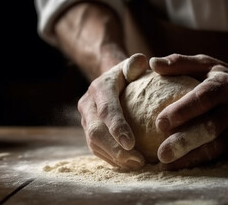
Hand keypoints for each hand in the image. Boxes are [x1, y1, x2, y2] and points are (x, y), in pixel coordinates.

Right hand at [78, 53, 148, 169]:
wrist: (110, 82)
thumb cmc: (129, 75)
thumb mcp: (132, 66)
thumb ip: (135, 64)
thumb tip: (142, 61)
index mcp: (99, 88)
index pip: (106, 110)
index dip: (117, 127)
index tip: (131, 143)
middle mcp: (88, 105)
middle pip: (96, 132)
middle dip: (115, 149)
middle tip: (137, 161)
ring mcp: (86, 120)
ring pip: (94, 144)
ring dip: (114, 157)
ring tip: (137, 165)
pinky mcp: (88, 132)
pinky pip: (96, 150)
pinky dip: (111, 159)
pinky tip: (129, 165)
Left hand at [150, 54, 227, 169]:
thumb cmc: (223, 76)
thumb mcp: (205, 63)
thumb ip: (179, 63)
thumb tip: (153, 63)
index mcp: (226, 86)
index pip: (204, 98)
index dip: (183, 111)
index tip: (159, 122)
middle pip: (210, 127)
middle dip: (185, 141)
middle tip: (161, 152)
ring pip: (215, 146)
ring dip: (190, 157)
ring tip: (165, 163)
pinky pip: (217, 155)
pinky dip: (197, 161)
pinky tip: (177, 165)